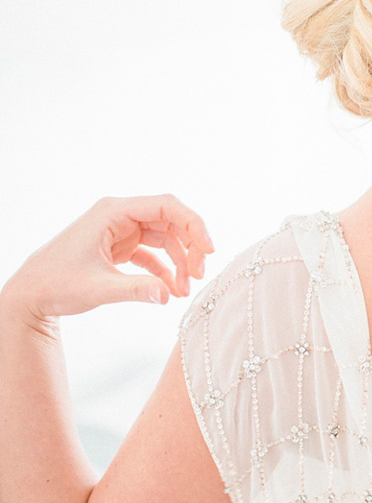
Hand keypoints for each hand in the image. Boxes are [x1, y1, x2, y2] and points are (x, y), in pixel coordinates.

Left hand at [2, 195, 214, 320]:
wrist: (31, 294)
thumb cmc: (56, 284)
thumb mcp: (97, 288)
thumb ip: (134, 290)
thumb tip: (168, 296)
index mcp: (113, 212)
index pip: (166, 206)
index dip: (194, 224)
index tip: (209, 250)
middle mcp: (119, 216)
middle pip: (170, 221)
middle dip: (190, 247)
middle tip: (199, 275)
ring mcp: (121, 230)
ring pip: (165, 238)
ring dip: (179, 262)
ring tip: (185, 289)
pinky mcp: (120, 246)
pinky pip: (153, 253)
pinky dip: (164, 270)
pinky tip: (171, 290)